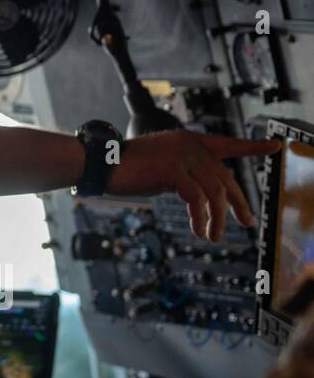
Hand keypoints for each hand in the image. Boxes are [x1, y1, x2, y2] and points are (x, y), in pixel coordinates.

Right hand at [106, 132, 281, 240]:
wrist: (102, 164)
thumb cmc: (126, 168)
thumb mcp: (162, 168)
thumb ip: (183, 173)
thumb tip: (201, 195)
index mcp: (188, 141)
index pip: (227, 143)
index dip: (252, 146)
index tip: (274, 146)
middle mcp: (190, 145)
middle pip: (225, 177)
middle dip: (238, 202)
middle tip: (246, 221)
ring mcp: (182, 156)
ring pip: (214, 192)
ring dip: (218, 218)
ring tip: (214, 236)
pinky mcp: (174, 169)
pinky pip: (197, 198)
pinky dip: (200, 217)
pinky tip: (198, 230)